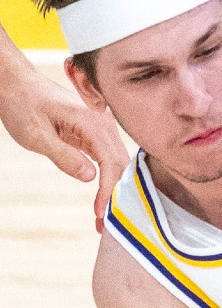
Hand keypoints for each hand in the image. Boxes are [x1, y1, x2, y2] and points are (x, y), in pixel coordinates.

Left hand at [0, 76, 125, 231]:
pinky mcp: (94, 132)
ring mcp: (101, 127)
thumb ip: (64, 156)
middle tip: (105, 224)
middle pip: (120, 164)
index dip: (108, 190)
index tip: (99, 212)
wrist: (15, 82)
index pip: (110, 162)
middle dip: (115, 195)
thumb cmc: (22, 104)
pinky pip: (107, 158)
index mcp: (93, 122)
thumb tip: (90, 177)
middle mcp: (104, 123)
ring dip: (112, 189)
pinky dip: (106, 178)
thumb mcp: (37, 135)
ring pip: (116, 162)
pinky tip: (102, 194)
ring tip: (103, 214)